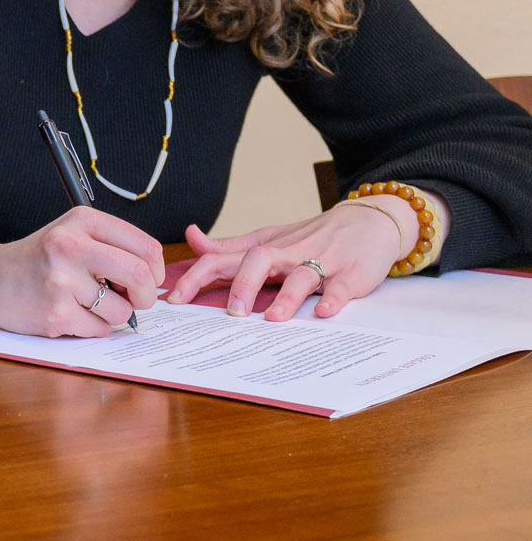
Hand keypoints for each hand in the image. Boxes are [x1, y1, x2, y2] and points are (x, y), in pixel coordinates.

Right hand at [0, 206, 164, 336]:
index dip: (155, 270)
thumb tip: (156, 279)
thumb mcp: (72, 234)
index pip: (146, 247)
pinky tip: (69, 313)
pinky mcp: (55, 311)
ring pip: (121, 309)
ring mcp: (61, 279)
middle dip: (146, 296)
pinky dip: (92, 327)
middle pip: (139, 275)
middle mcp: (70, 245)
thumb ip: (112, 246)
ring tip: (86, 304)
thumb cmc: (37, 260)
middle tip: (134, 301)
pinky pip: (99, 329)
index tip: (146, 279)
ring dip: (112, 315)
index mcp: (81, 221)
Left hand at [166, 198, 412, 321]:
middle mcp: (288, 253)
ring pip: (301, 276)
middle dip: (243, 285)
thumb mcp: (267, 238)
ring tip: (273, 319)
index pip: (222, 259)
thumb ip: (229, 246)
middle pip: (258, 261)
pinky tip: (324, 312)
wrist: (367, 220)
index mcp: (264, 249)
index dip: (196, 277)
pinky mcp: (352, 274)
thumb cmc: (310, 236)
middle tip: (232, 314)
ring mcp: (321, 262)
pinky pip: (342, 287)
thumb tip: (191, 238)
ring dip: (287, 297)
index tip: (173, 299)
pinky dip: (333, 298)